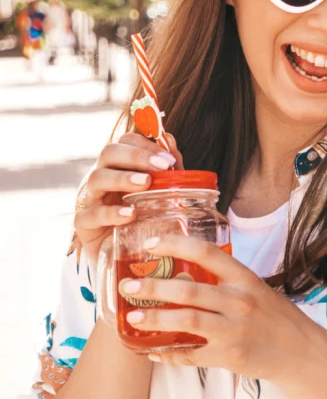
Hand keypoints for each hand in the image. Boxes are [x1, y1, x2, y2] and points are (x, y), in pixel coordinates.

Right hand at [74, 133, 182, 266]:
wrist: (126, 256)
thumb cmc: (144, 218)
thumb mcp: (159, 193)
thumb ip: (167, 170)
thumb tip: (171, 142)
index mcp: (119, 166)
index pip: (124, 142)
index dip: (146, 145)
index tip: (169, 159)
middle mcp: (101, 177)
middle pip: (109, 153)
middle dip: (136, 156)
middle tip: (163, 166)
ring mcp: (89, 199)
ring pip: (97, 178)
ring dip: (123, 178)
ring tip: (145, 183)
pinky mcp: (84, 225)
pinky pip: (90, 214)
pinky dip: (110, 213)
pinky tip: (130, 214)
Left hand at [121, 235, 311, 380]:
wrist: (299, 350)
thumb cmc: (274, 316)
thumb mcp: (256, 288)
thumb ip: (225, 281)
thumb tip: (182, 272)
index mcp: (245, 278)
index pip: (206, 253)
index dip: (175, 245)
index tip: (151, 244)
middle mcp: (240, 301)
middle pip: (188, 290)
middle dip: (152, 287)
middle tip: (128, 285)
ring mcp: (234, 330)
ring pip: (186, 321)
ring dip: (154, 319)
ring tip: (132, 317)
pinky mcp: (228, 356)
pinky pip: (190, 354)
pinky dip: (167, 353)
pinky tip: (149, 351)